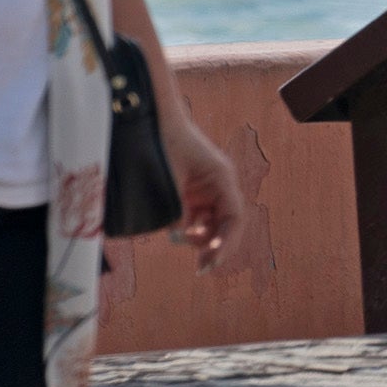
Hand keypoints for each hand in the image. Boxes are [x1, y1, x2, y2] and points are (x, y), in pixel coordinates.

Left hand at [158, 117, 246, 273]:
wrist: (152, 119)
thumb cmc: (162, 145)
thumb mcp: (169, 184)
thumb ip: (176, 213)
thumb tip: (180, 236)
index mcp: (221, 179)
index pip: (234, 218)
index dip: (226, 244)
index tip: (210, 264)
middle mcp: (219, 185)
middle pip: (226, 224)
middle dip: (214, 245)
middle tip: (200, 268)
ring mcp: (205, 188)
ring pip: (211, 223)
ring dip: (198, 237)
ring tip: (178, 239)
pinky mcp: (191, 191)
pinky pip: (196, 216)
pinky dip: (187, 228)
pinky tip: (176, 230)